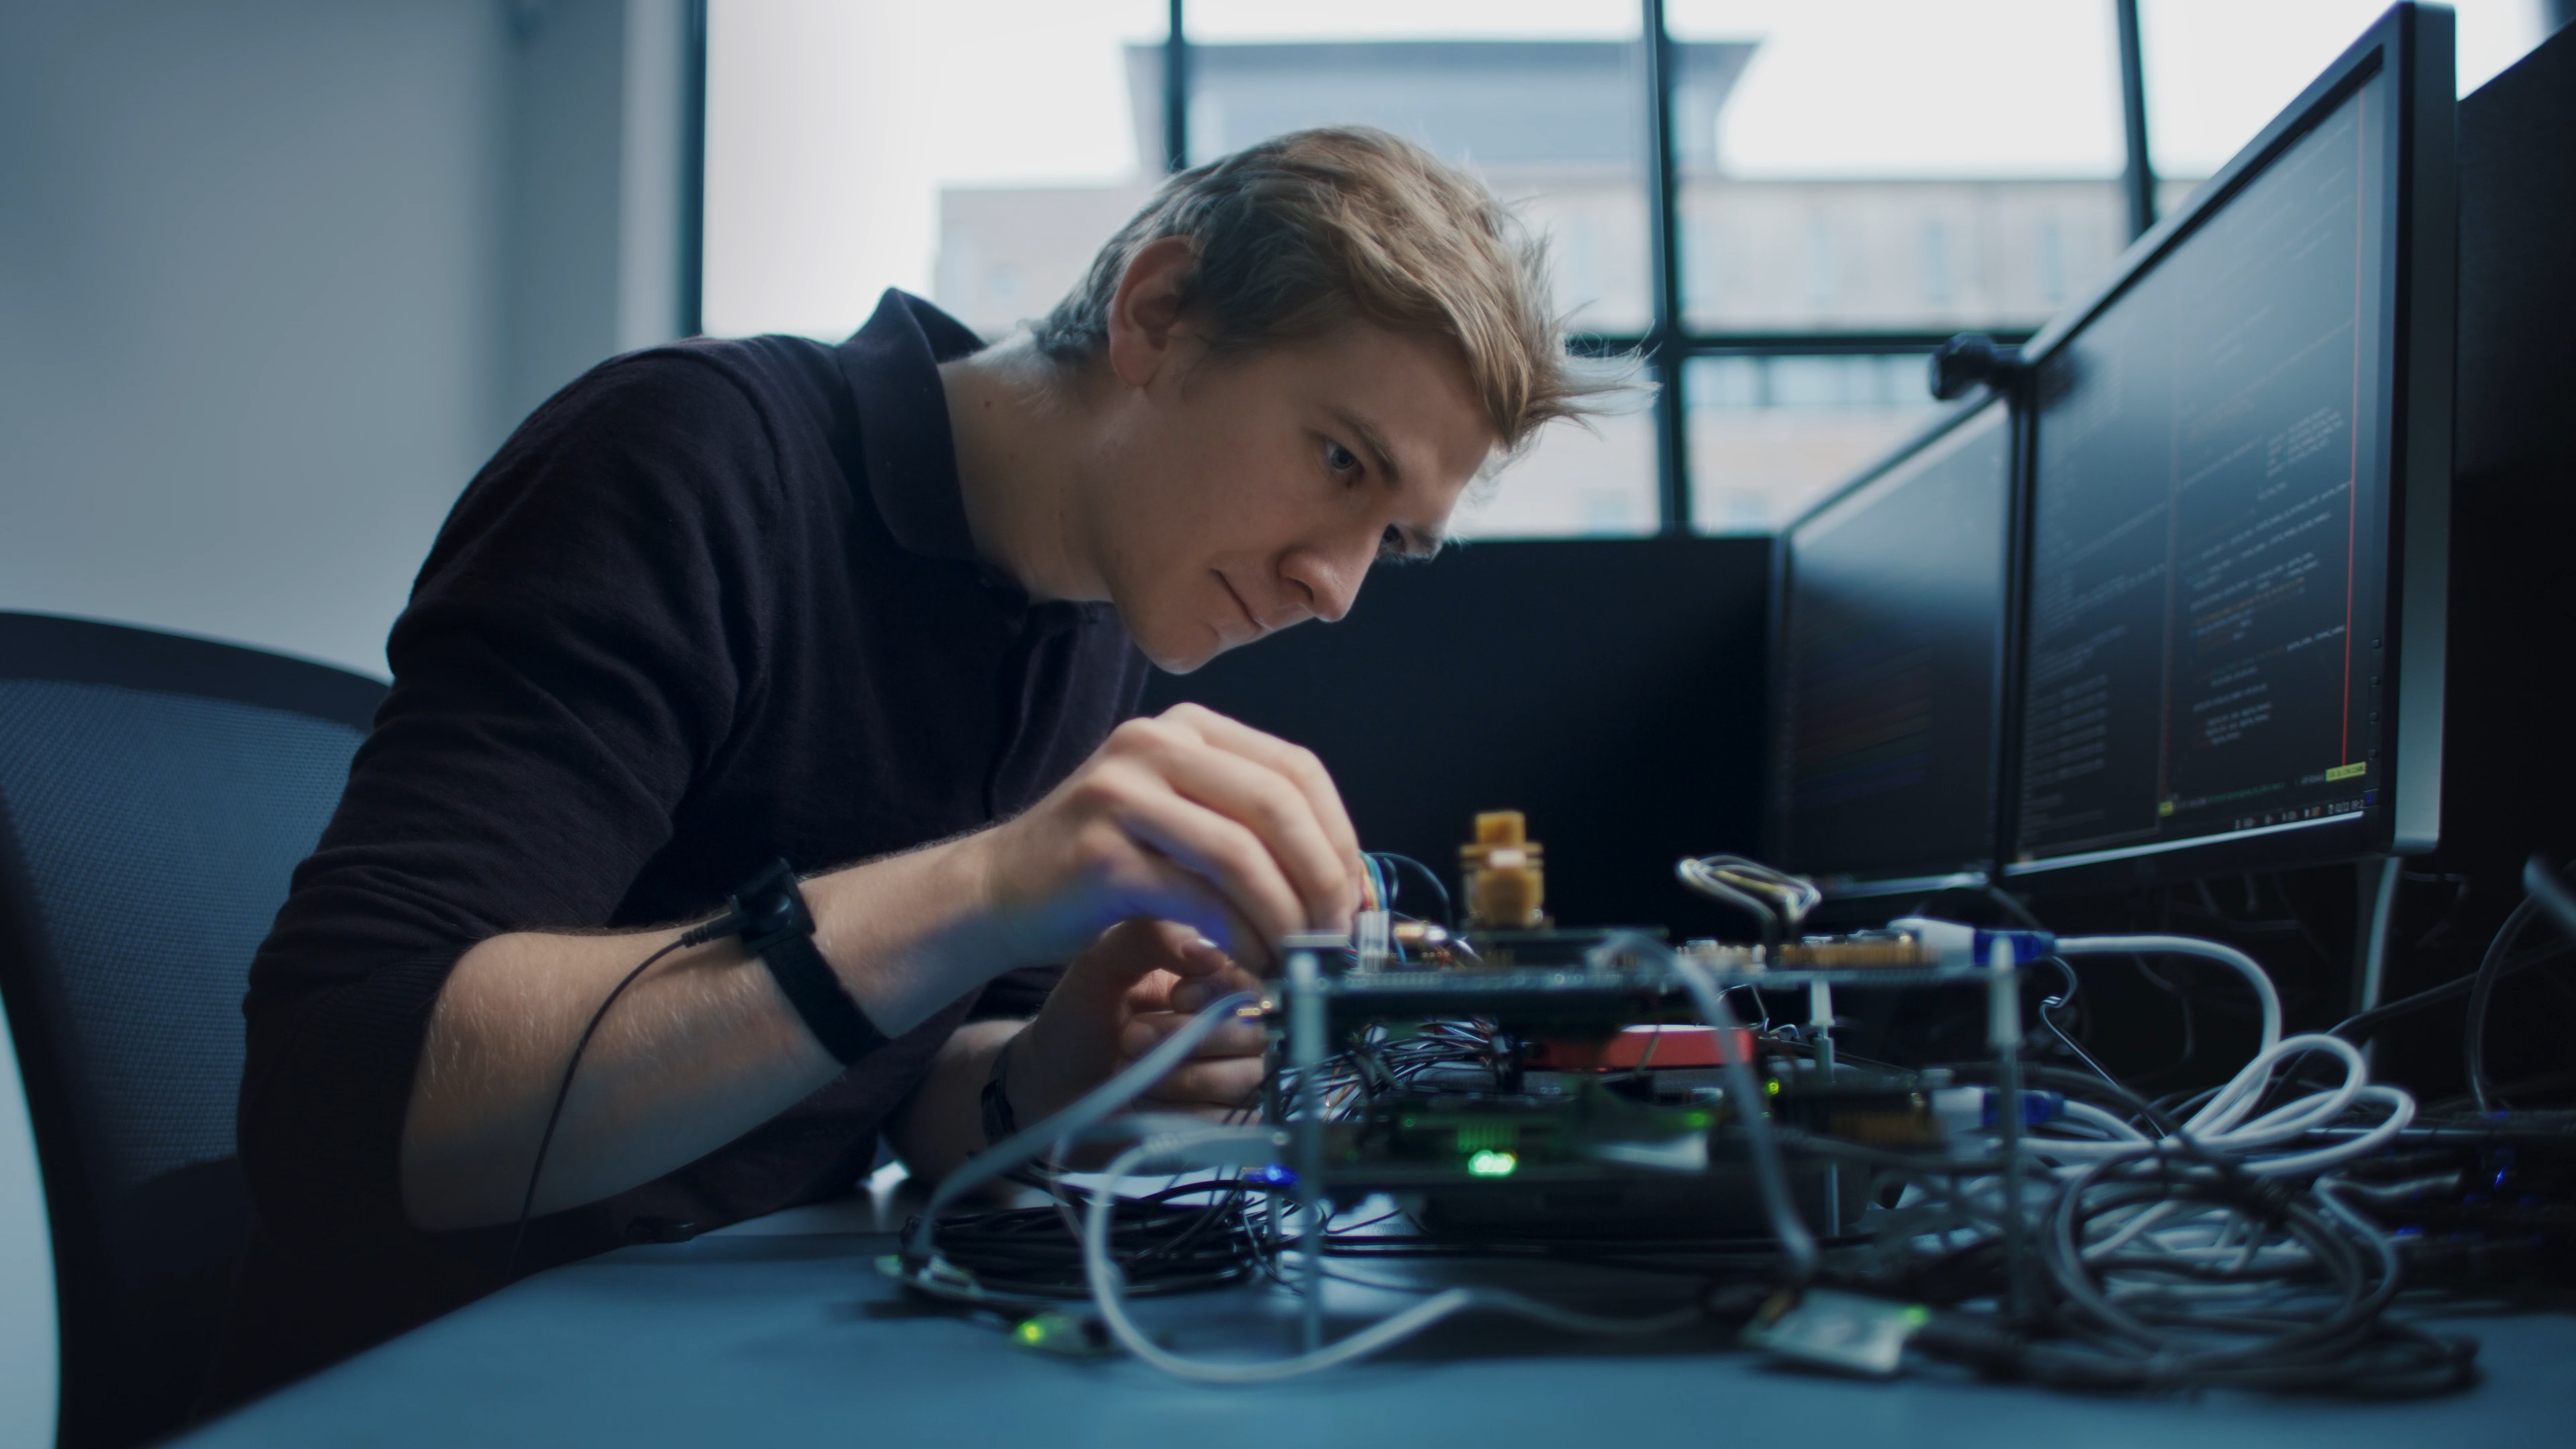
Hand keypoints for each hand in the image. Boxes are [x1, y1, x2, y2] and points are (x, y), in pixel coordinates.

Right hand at [967, 703, 1363, 971]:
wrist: (998, 892)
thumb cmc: (1101, 869)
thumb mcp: (1184, 827)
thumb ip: (1253, 836)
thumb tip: (1347, 887)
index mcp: (1189, 729)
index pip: (1297, 768)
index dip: (1340, 837)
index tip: (1356, 898)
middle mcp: (1158, 743)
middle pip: (1278, 803)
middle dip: (1322, 878)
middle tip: (1335, 937)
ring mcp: (1125, 791)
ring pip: (1243, 851)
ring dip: (1286, 916)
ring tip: (1299, 959)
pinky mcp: (1103, 852)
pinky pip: (1199, 896)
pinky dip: (1241, 936)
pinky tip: (1252, 963)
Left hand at [1008, 919, 1268, 1126]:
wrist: (1050, 1092)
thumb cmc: (1078, 1022)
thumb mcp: (1101, 965)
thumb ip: (1150, 939)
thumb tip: (1210, 951)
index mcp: (1212, 981)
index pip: (1252, 983)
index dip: (1220, 994)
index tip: (1175, 998)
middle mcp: (1233, 1028)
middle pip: (1253, 1035)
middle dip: (1186, 1039)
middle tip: (1130, 1039)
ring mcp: (1234, 1080)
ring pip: (1244, 1081)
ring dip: (1181, 1078)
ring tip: (1131, 1071)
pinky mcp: (1224, 1125)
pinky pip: (1231, 1123)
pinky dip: (1183, 1115)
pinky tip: (1147, 1104)